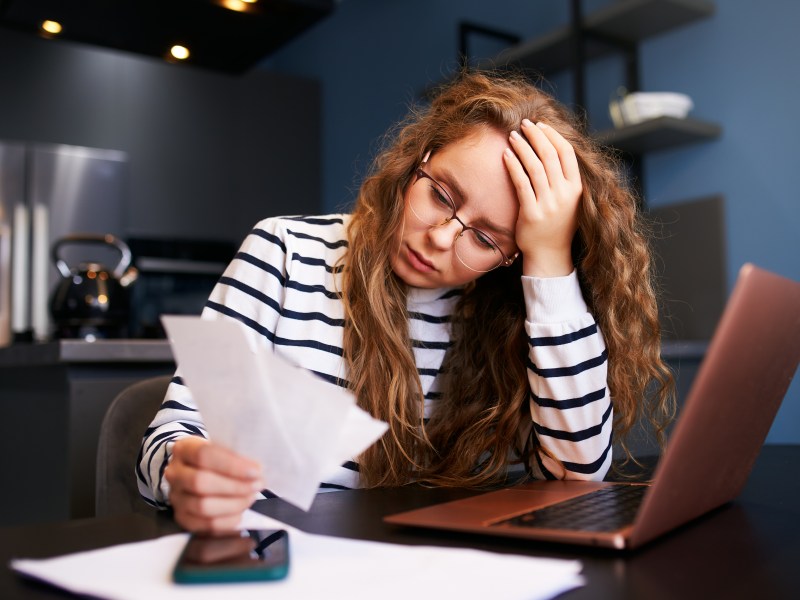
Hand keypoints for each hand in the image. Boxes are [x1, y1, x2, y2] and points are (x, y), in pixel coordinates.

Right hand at [165, 436, 263, 532]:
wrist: (196, 470)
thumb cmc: (216, 458)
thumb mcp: (223, 447)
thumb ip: (236, 456)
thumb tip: (255, 471)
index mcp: (184, 448)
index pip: (204, 454)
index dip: (231, 465)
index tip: (255, 471)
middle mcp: (175, 473)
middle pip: (201, 482)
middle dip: (235, 486)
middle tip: (257, 485)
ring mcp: (176, 497)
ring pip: (202, 506)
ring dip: (233, 504)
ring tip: (251, 497)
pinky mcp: (181, 517)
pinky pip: (204, 525)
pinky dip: (226, 522)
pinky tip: (240, 513)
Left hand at [503, 119, 582, 276]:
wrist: (549, 254)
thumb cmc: (557, 224)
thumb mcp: (569, 200)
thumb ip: (565, 178)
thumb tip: (553, 148)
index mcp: (576, 188)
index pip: (566, 153)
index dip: (552, 135)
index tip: (540, 125)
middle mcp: (564, 194)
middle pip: (549, 155)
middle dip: (536, 135)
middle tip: (523, 124)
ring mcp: (549, 204)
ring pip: (534, 167)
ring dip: (522, 147)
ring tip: (512, 135)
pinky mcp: (532, 213)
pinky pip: (521, 183)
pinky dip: (513, 166)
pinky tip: (505, 155)